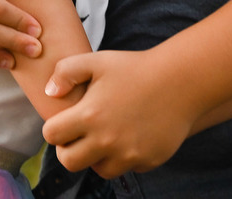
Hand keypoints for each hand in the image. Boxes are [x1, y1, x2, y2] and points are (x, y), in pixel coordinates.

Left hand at [42, 49, 195, 177]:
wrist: (180, 81)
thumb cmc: (134, 68)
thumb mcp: (96, 60)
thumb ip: (65, 72)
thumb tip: (50, 93)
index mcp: (89, 115)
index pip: (52, 136)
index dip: (53, 128)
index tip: (63, 122)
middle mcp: (107, 140)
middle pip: (69, 162)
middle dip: (68, 150)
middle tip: (77, 136)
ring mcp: (129, 154)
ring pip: (99, 170)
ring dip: (96, 157)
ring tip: (103, 136)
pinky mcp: (149, 161)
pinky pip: (127, 168)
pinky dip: (123, 158)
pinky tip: (129, 136)